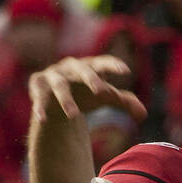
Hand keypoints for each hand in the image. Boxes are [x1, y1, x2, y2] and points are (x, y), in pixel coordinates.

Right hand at [29, 56, 147, 124]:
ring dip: (66, 99)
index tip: (125, 71)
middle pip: (82, 69)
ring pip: (60, 85)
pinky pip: (39, 96)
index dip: (113, 64)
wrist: (59, 99)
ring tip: (74, 115)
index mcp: (90, 67)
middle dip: (91, 78)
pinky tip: (42, 120)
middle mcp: (72, 67)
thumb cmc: (87, 94)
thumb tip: (143, 115)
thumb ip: (124, 102)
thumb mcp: (105, 97)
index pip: (103, 62)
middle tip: (101, 92)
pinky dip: (40, 107)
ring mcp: (54, 75)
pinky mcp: (37, 84)